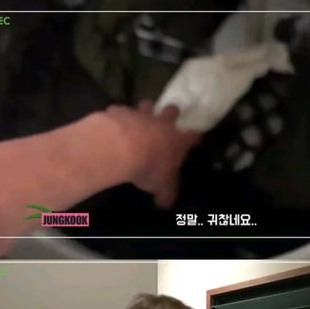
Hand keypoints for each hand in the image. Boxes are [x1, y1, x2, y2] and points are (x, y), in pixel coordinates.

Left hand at [84, 101, 200, 209]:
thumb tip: (166, 203)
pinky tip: (113, 124)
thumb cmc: (149, 166)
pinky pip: (120, 110)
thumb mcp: (161, 187)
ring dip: (145, 110)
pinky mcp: (120, 111)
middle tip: (167, 118)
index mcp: (177, 141)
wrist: (120, 147)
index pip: (193, 136)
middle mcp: (161, 123)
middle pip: (172, 110)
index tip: (196, 138)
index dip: (195, 137)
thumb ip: (165, 193)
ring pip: (147, 104)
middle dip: (171, 113)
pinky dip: (118, 116)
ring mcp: (140, 114)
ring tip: (139, 117)